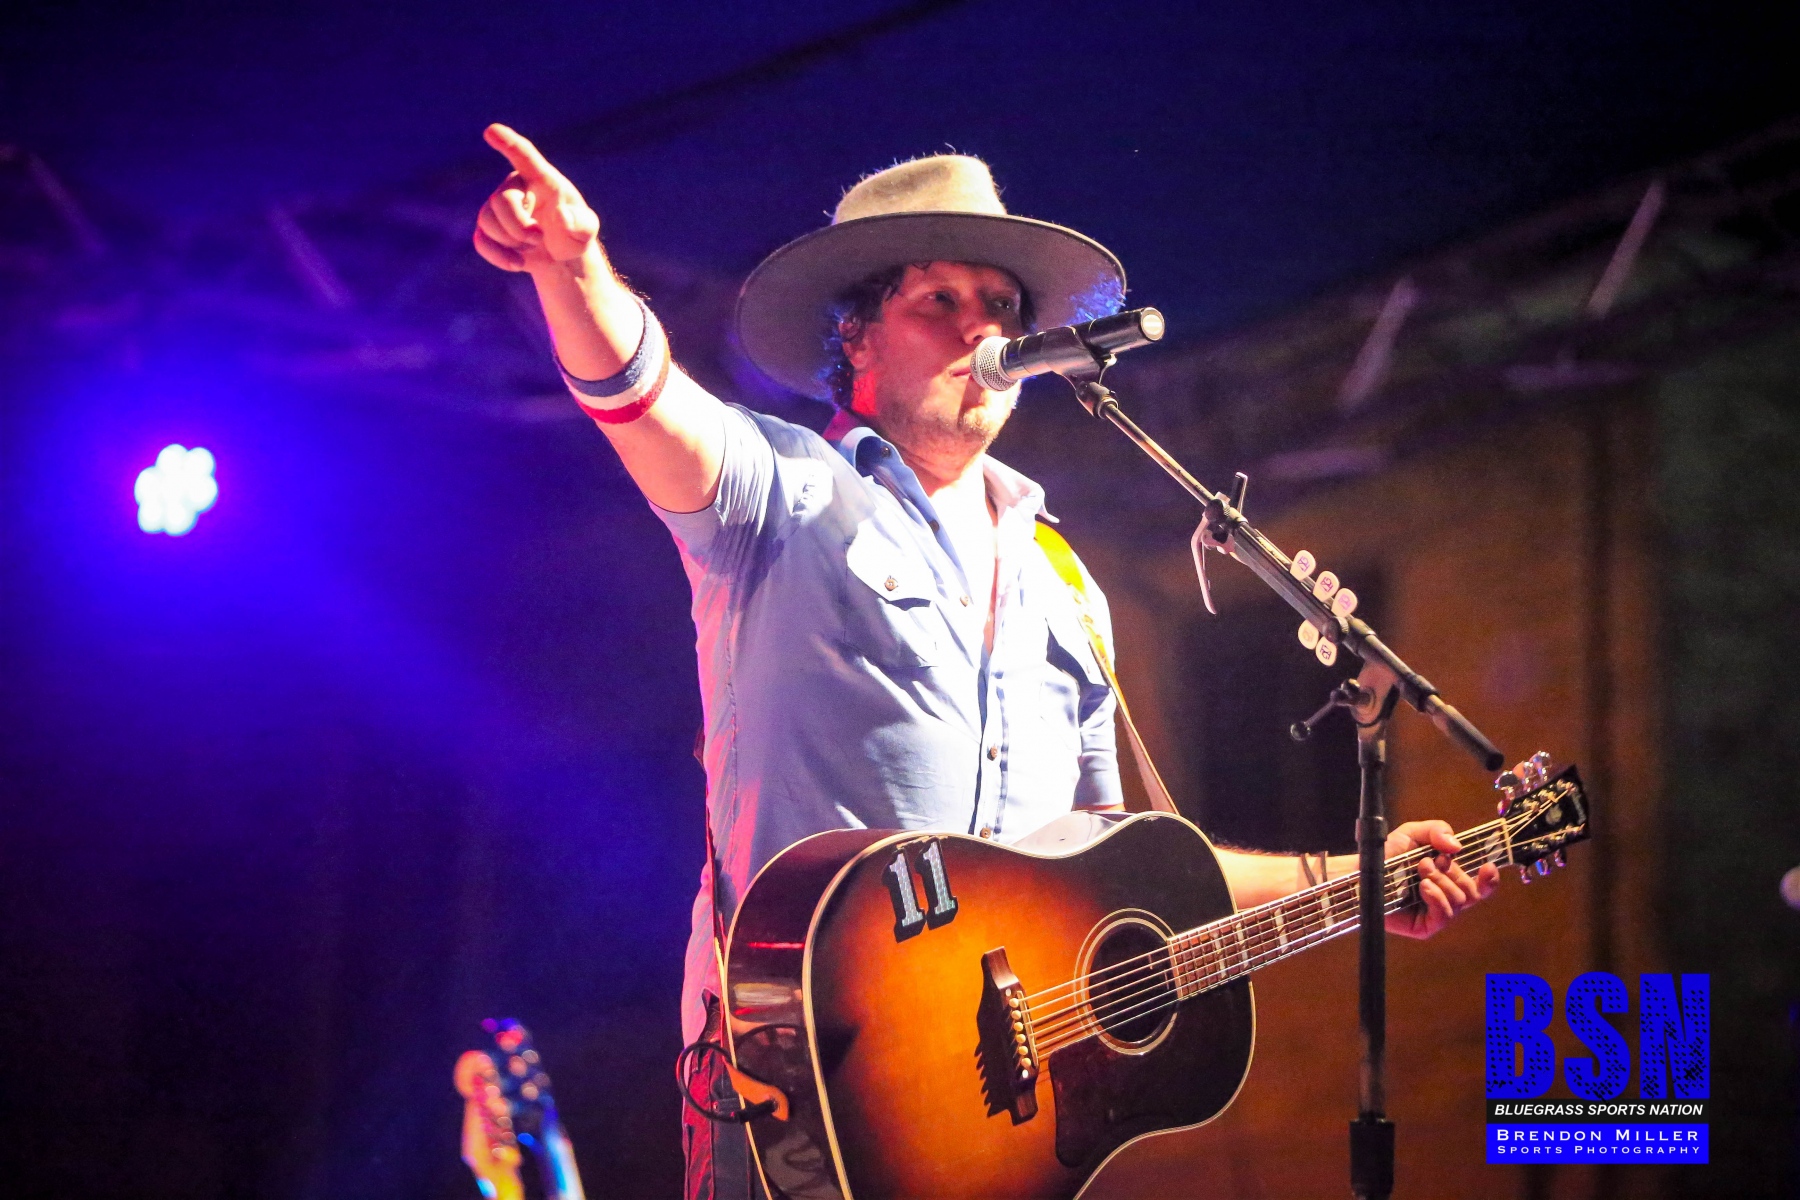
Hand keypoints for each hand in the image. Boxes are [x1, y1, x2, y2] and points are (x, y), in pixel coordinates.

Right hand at [473, 124, 601, 273]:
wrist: (559, 256)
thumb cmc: (574, 235)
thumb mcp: (585, 230)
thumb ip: (580, 224)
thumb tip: (562, 217)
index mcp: (542, 179)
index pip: (524, 156)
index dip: (508, 144)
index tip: (492, 131)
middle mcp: (516, 186)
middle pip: (501, 200)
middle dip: (519, 227)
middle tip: (539, 239)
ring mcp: (497, 206)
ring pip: (488, 220)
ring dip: (512, 242)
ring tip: (532, 247)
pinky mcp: (487, 228)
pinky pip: (481, 240)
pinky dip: (500, 256)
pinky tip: (518, 263)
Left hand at [1382, 820, 1497, 939]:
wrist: (1361, 873)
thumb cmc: (1387, 854)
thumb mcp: (1413, 833)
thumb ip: (1437, 830)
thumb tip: (1457, 846)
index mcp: (1449, 877)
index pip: (1480, 885)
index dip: (1490, 879)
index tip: (1488, 866)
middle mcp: (1446, 896)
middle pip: (1471, 891)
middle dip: (1453, 873)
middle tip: (1426, 862)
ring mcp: (1436, 912)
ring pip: (1459, 901)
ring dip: (1441, 881)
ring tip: (1419, 871)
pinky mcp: (1425, 926)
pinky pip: (1445, 915)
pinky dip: (1437, 897)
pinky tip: (1423, 887)